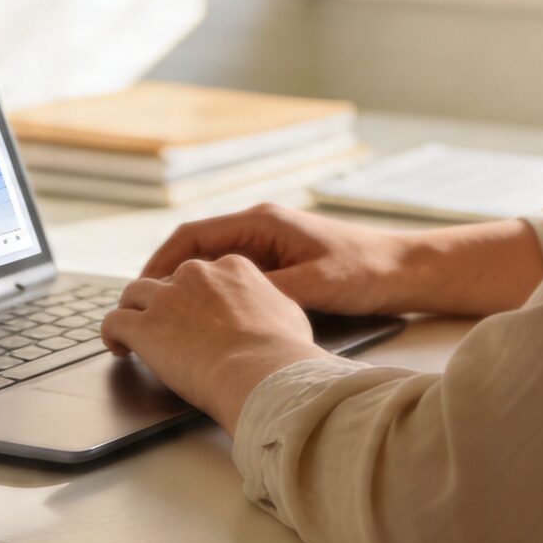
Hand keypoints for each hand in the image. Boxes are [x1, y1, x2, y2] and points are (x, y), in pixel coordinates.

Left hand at [102, 254, 328, 429]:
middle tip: (164, 323)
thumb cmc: (282, 351)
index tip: (194, 312)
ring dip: (132, 310)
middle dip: (164, 301)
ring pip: (135, 293)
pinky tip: (117, 347)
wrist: (261, 372)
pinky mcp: (144, 327)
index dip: (194, 294)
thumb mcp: (289, 314)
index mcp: (231, 268)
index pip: (202, 274)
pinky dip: (111, 333)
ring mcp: (166, 299)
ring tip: (130, 330)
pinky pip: (113, 321)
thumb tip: (271, 311)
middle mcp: (195, 275)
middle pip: (167, 280)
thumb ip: (271, 304)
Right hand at [137, 202, 415, 314]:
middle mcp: (261, 228)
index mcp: (262, 223)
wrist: (402, 270)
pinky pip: (232, 275)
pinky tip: (204, 319)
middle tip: (142, 307)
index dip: (160, 262)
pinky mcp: (280, 263)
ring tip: (164, 316)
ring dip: (187, 286)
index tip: (140, 288)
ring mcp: (269, 245)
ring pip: (212, 263)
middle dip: (166, 277)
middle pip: (195, 249)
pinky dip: (212, 293)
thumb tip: (221, 304)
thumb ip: (265, 291)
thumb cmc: (363, 272)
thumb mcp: (311, 285)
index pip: (193, 235)